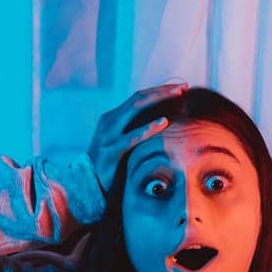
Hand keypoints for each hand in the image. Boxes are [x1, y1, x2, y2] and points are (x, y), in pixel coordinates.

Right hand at [86, 82, 188, 196]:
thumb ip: (134, 130)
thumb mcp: (120, 142)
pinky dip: (148, 128)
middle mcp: (109, 121)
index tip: (180, 87)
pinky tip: (163, 122)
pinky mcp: (111, 151)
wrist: (87, 185)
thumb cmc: (110, 165)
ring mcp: (109, 135)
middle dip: (162, 91)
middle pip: (139, 98)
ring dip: (158, 99)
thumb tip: (162, 121)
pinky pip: (132, 137)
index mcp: (112, 117)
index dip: (159, 90)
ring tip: (178, 95)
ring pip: (135, 109)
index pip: (138, 97)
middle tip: (183, 86)